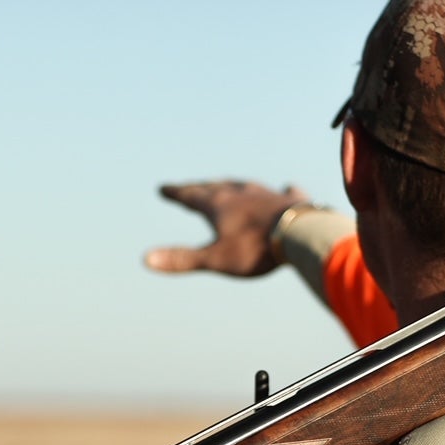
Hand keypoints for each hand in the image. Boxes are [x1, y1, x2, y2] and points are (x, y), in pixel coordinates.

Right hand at [144, 179, 310, 276]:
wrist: (299, 235)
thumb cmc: (255, 249)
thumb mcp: (215, 259)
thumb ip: (182, 259)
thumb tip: (145, 259)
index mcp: (218, 205)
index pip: (190, 197)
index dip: (176, 193)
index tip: (163, 188)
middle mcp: (240, 194)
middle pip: (214, 188)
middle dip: (199, 188)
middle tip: (189, 187)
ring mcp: (266, 194)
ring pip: (245, 186)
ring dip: (233, 186)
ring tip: (228, 185)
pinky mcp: (291, 201)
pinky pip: (284, 193)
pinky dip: (282, 191)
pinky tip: (287, 186)